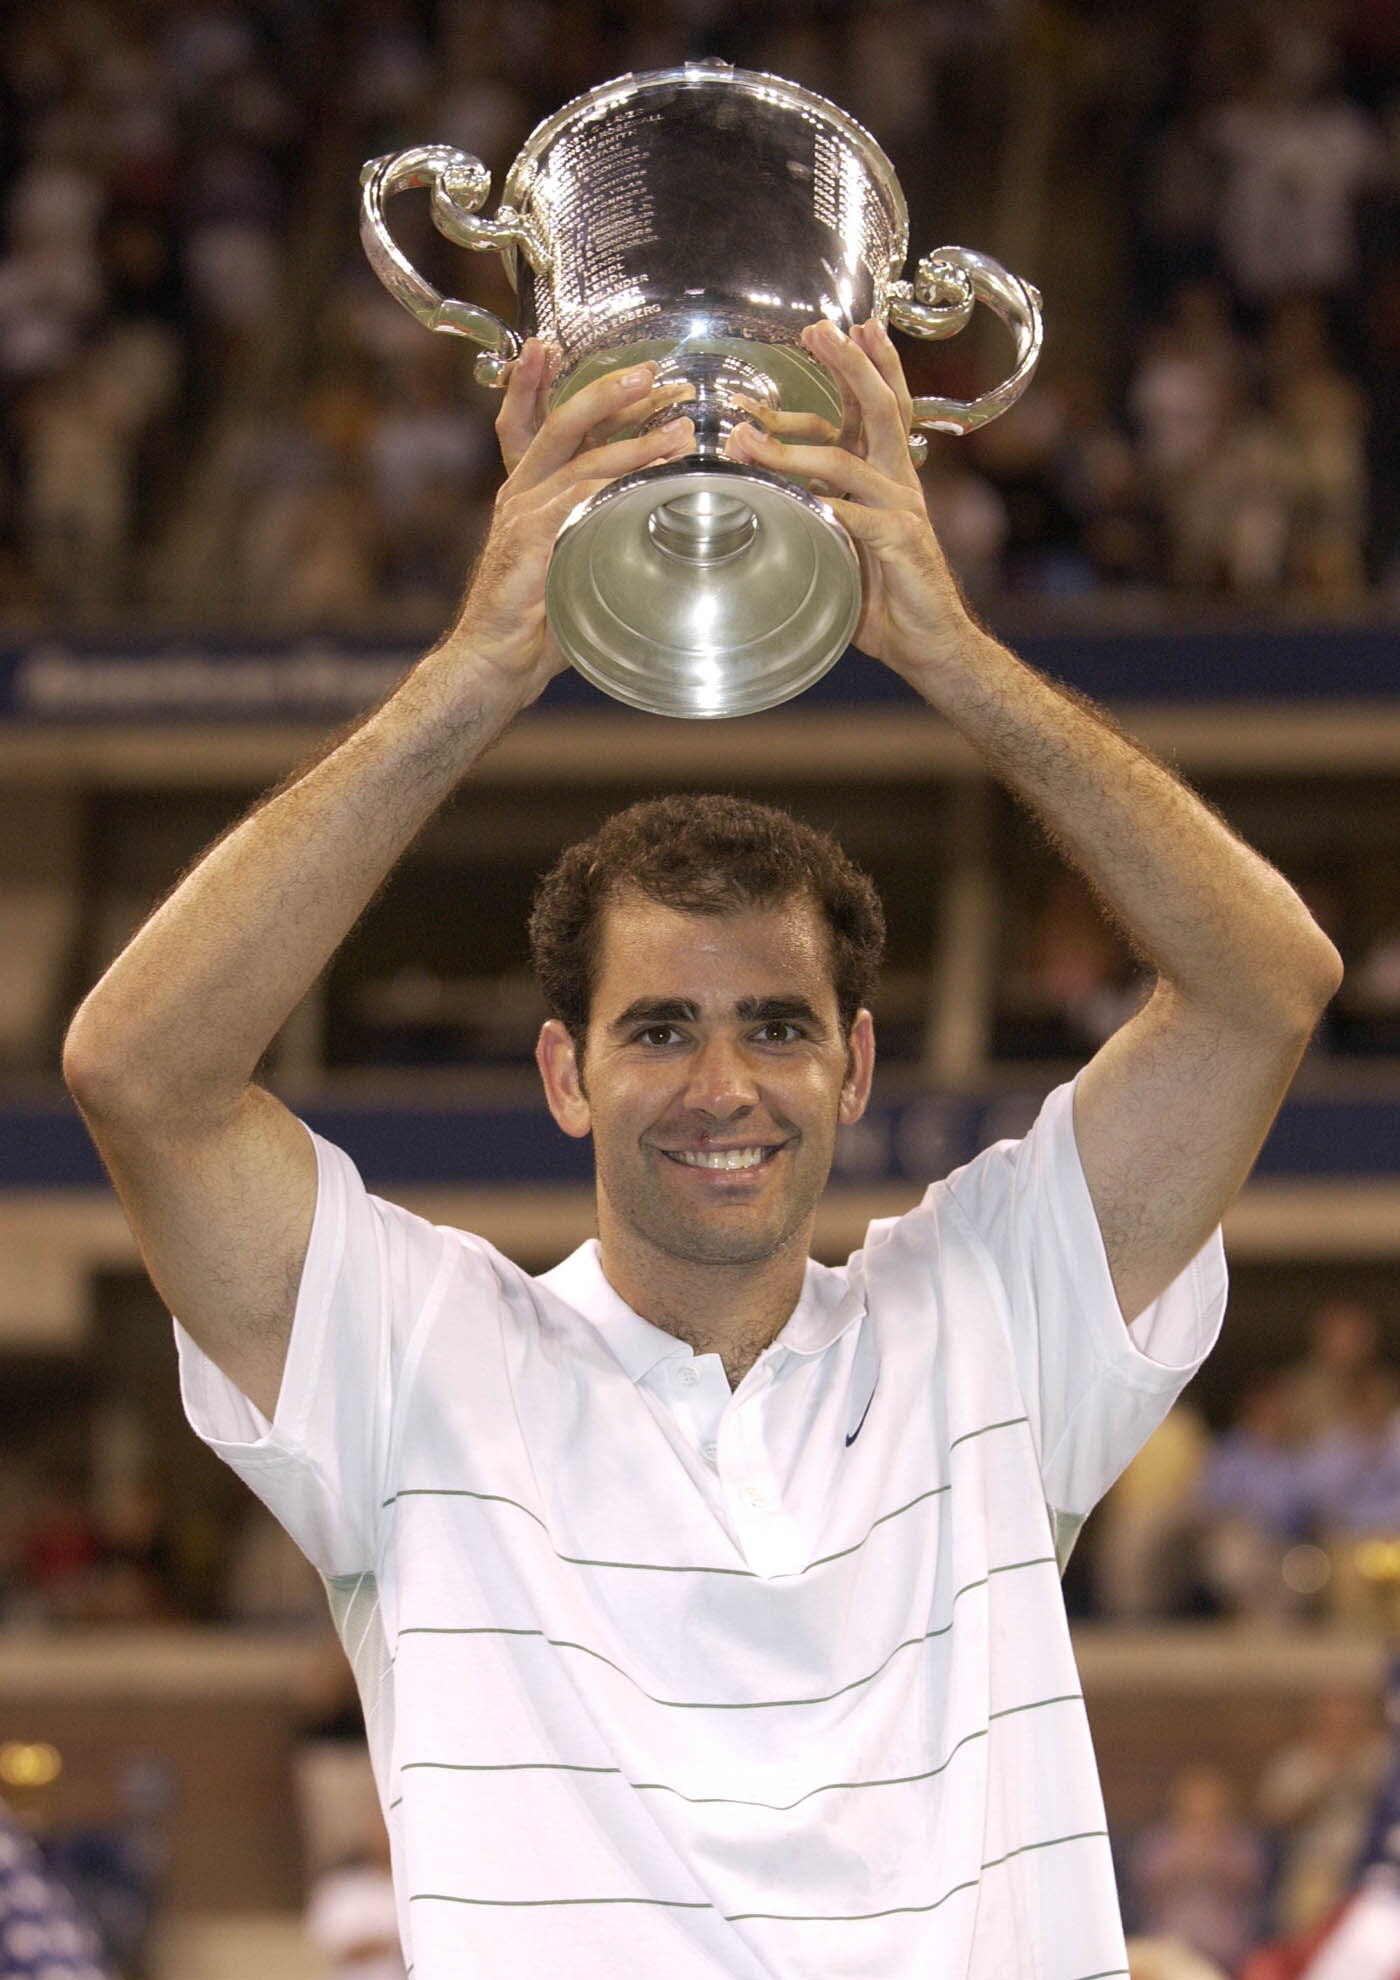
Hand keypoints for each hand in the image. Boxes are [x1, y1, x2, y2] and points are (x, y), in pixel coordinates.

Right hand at [444, 340, 694, 699]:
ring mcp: (523, 513)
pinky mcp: (532, 537)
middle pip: (562, 423)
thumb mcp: (570, 566)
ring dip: (638, 441)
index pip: (530, 423)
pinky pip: (583, 497)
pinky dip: (623, 481)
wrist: (494, 661)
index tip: (547, 346)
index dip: (534, 382)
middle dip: (607, 392)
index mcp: (525, 493)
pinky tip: (656, 474)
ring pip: (587, 460)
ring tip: (681, 430)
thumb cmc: (536, 623)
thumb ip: (599, 536)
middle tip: (651, 372)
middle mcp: (520, 494)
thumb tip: (655, 523)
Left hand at [724, 318, 973, 681]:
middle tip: (818, 328)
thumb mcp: (840, 540)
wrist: (928, 641)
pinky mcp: (902, 542)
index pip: (870, 406)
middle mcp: (897, 481)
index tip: (817, 332)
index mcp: (884, 474)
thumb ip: (813, 511)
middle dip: (849, 364)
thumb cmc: (881, 593)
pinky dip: (826, 507)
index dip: (847, 368)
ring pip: (847, 461)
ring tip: (748, 437)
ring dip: (792, 446)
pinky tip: (797, 500)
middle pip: (879, 407)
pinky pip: (857, 518)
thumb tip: (760, 494)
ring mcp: (902, 509)